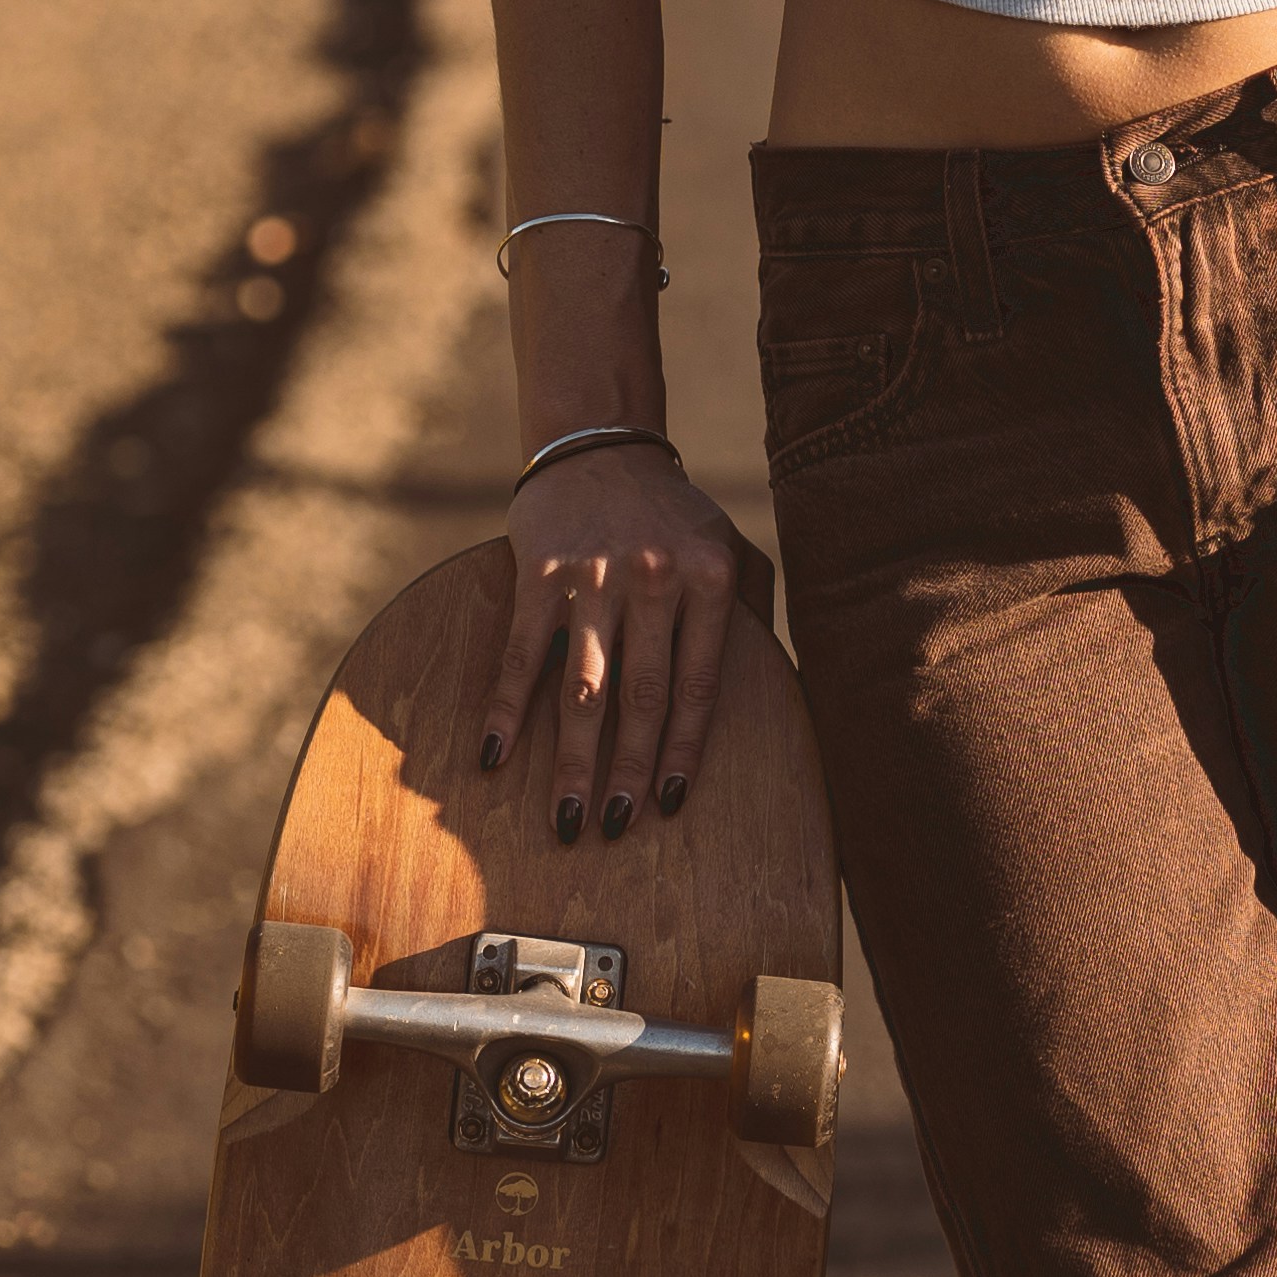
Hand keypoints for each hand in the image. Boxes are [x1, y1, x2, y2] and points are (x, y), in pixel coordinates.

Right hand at [482, 447, 745, 841]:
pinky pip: (524, 655)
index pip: (699, 687)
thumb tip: (780, 678)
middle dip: (627, 772)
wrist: (601, 446)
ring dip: (573, 761)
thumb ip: (752, 608)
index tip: (668, 805)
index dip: (684, 752)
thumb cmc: (673, 514)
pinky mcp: (540, 573)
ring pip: (584, 689)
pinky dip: (508, 710)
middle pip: (641, 699)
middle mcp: (656, 581)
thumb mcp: (731, 547)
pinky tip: (496, 756)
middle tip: (614, 829)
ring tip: (566, 818)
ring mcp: (594, 577)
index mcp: (708, 581)